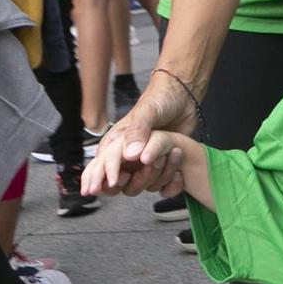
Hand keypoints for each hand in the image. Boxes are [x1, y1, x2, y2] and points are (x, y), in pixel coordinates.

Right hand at [85, 78, 197, 195]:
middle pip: (111, 181)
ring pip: (134, 185)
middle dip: (116, 185)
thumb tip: (130, 155)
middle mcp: (125, 156)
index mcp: (115, 142)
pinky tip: (172, 179)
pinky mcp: (158, 165)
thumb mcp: (147, 112)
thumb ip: (137, 132)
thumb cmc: (160, 100)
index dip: (99, 177)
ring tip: (157, 167)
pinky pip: (155, 183)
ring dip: (144, 181)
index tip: (108, 185)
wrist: (183, 98)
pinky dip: (162, 184)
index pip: (100, 165)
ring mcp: (141, 162)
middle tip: (124, 182)